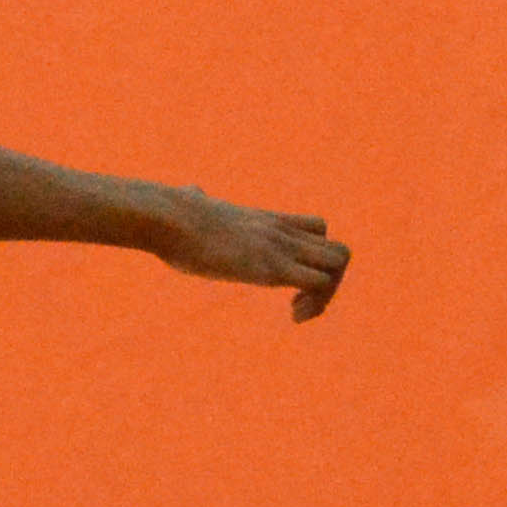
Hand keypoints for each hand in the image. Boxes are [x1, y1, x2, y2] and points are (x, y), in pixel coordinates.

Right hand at [155, 190, 350, 321]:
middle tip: (299, 301)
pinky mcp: (273, 267)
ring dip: (328, 294)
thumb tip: (190, 189)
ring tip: (298, 310)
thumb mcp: (194, 204)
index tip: (291, 282)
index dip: (315, 258)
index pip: (318, 228)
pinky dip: (316, 304)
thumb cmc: (171, 215)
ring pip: (339, 261)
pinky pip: (320, 283)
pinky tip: (292, 316)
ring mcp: (279, 247)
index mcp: (266, 220)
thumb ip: (198, 197)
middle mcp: (281, 231)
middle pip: (338, 250)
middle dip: (329, 282)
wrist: (167, 217)